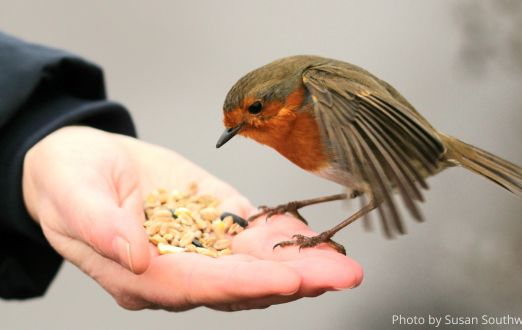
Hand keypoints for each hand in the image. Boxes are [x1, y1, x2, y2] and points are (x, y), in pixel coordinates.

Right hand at [22, 126, 361, 310]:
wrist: (84, 161)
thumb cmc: (69, 181)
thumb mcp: (72, 195)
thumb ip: (101, 227)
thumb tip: (137, 256)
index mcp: (140, 275)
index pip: (198, 286)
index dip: (244, 285)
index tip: (288, 280)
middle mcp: (178, 270)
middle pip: (241, 285)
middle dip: (294, 281)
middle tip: (341, 276)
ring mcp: (201, 248)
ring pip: (257, 265)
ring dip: (303, 264)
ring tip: (344, 264)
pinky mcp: (216, 221)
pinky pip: (255, 235)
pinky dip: (286, 237)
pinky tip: (318, 240)